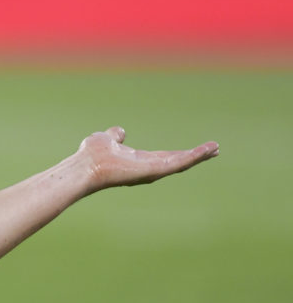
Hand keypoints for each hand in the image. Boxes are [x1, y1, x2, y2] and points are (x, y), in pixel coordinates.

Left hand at [78, 126, 218, 192]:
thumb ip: (116, 136)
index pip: (165, 156)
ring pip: (180, 163)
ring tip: (216, 148)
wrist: (85, 165)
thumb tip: (120, 131)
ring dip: (199, 156)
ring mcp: (151, 171)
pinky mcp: (154, 171)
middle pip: (177, 161)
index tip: (196, 149)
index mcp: (139, 161)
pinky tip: (207, 150)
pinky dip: (193, 156)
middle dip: (196, 156)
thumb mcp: (107, 139)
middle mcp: (147, 168)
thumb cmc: (92, 155)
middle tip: (215, 150)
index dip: (180, 152)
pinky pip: (177, 163)